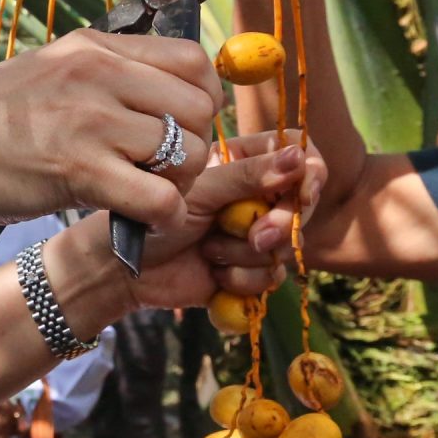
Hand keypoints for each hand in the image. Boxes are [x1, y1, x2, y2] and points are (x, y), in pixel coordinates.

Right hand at [0, 31, 225, 230]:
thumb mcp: (49, 70)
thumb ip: (101, 73)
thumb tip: (153, 87)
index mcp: (95, 48)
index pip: (193, 59)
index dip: (204, 97)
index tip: (186, 124)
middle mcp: (100, 76)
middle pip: (200, 108)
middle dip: (196, 144)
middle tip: (168, 167)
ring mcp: (92, 122)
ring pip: (189, 152)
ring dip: (180, 182)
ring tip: (150, 192)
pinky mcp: (82, 171)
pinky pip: (161, 197)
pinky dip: (163, 216)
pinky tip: (143, 220)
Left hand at [45, 136, 326, 331]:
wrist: (126, 269)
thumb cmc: (153, 216)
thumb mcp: (202, 189)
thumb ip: (250, 175)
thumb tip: (300, 158)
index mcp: (246, 163)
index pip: (300, 157)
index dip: (310, 175)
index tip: (302, 193)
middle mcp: (257, 197)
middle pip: (302, 206)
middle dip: (281, 224)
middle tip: (256, 235)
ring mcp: (256, 235)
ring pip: (287, 246)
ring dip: (247, 254)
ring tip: (210, 249)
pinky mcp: (250, 272)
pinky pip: (271, 278)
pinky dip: (242, 280)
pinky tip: (213, 274)